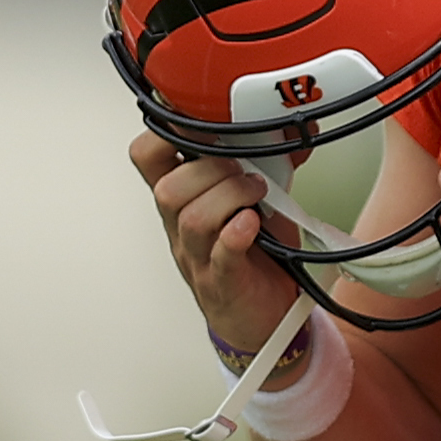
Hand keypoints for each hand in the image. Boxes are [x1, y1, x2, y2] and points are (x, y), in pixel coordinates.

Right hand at [129, 130, 305, 352]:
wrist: (265, 317)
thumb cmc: (256, 257)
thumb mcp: (256, 199)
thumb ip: (266, 163)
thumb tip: (292, 126)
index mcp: (183, 200)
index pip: (147, 157)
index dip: (164, 132)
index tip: (199, 123)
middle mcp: (182, 229)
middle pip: (167, 189)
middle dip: (209, 169)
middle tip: (243, 171)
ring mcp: (198, 258)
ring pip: (192, 219)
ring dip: (229, 196)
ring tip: (256, 196)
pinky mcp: (223, 283)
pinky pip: (219, 256)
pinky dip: (235, 234)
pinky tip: (252, 224)